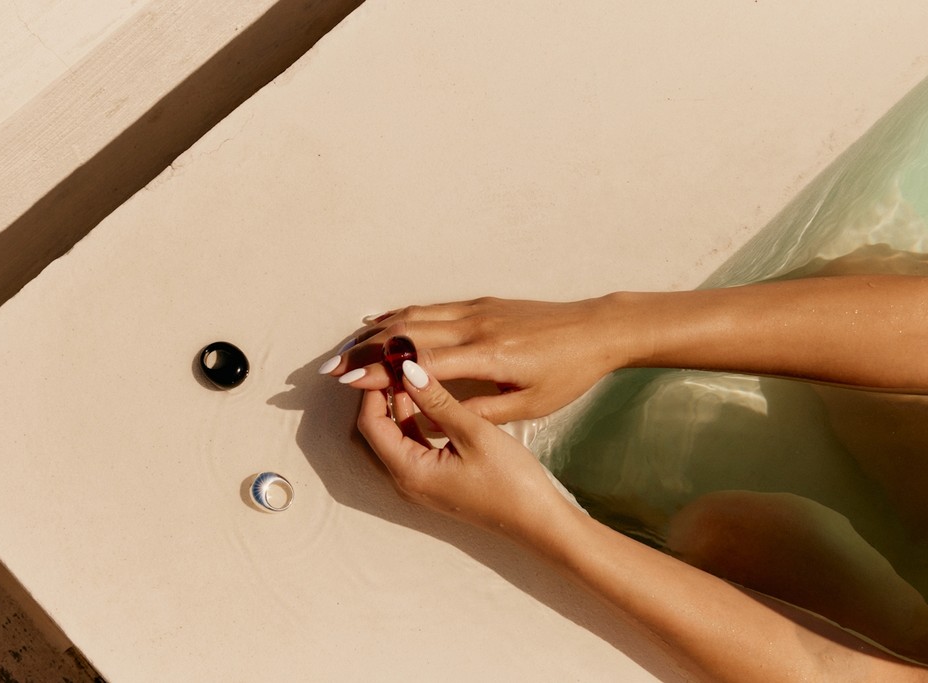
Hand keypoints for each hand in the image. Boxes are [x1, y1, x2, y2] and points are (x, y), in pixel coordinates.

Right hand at [326, 297, 629, 422]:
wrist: (596, 330)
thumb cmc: (567, 373)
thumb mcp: (528, 404)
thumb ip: (477, 409)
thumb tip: (431, 416)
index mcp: (486, 355)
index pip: (420, 363)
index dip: (380, 373)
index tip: (348, 382)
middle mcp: (475, 326)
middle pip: (406, 334)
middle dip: (364, 351)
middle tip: (331, 369)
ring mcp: (476, 309)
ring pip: (413, 315)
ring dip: (375, 332)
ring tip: (345, 349)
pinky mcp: (480, 303)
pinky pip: (430, 307)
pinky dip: (400, 315)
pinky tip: (380, 322)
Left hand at [357, 360, 569, 535]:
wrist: (536, 520)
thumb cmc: (510, 481)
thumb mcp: (473, 432)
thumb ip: (437, 401)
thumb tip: (408, 371)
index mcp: (410, 471)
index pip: (371, 425)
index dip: (373, 391)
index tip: (388, 363)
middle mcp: (407, 480)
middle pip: (378, 431)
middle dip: (383, 396)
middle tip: (398, 363)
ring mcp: (420, 482)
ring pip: (395, 437)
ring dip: (399, 406)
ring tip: (412, 374)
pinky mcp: (434, 481)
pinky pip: (412, 446)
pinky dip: (414, 421)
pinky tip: (428, 401)